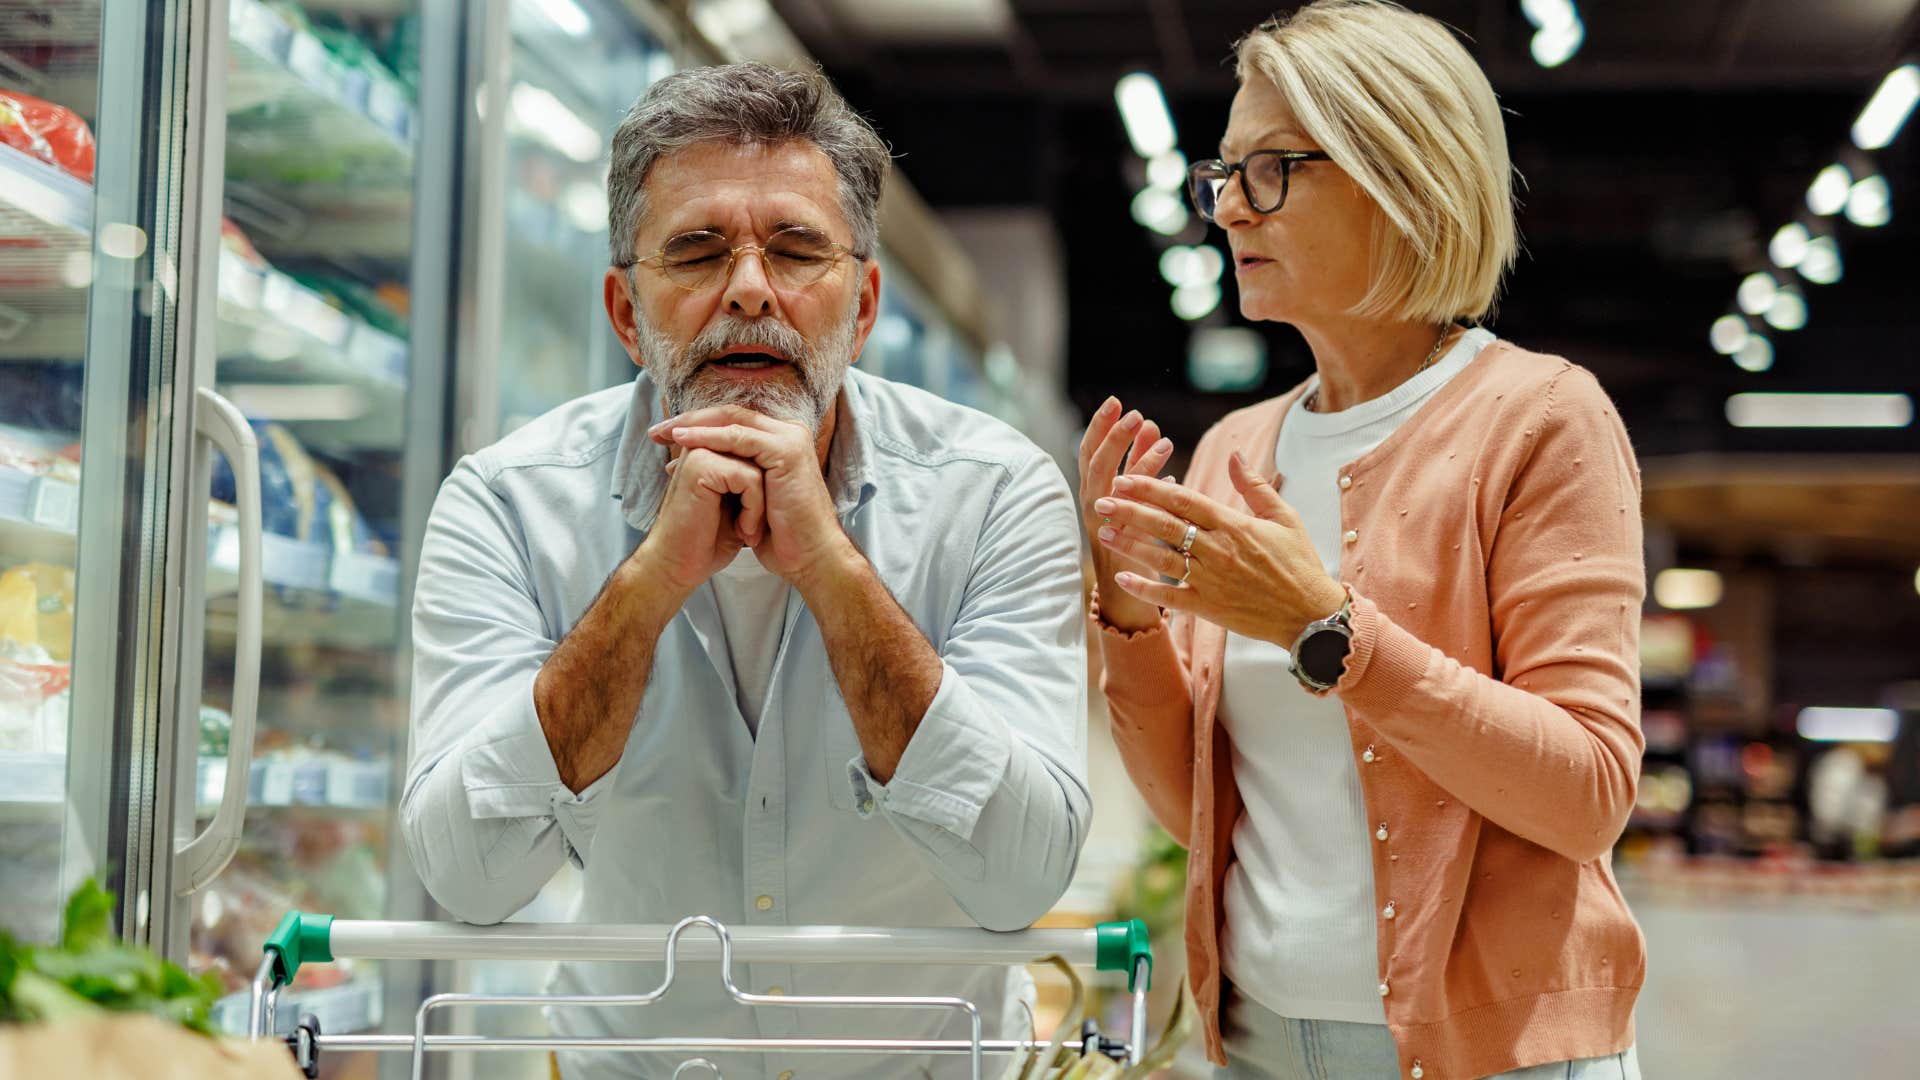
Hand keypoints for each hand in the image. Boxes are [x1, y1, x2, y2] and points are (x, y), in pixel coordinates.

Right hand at [634, 446, 764, 597]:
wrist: (680, 566)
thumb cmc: (708, 540)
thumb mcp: (737, 502)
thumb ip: (750, 475)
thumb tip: (777, 461)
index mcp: (709, 449)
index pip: (756, 450)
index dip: (764, 488)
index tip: (749, 519)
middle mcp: (703, 444)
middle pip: (760, 455)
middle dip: (762, 496)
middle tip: (749, 528)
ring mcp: (700, 452)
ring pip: (758, 467)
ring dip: (759, 506)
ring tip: (745, 529)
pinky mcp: (701, 466)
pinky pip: (750, 479)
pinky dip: (754, 509)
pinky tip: (741, 529)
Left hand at [652, 405, 851, 585]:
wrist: (810, 556)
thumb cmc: (781, 535)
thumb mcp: (748, 497)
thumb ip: (730, 473)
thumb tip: (691, 461)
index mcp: (780, 442)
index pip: (733, 422)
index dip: (698, 424)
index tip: (665, 436)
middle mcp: (788, 434)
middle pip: (731, 414)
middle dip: (690, 420)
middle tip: (657, 431)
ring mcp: (790, 439)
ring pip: (733, 420)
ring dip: (695, 425)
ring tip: (665, 433)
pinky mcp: (786, 450)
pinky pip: (739, 438)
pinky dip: (709, 437)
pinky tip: (684, 441)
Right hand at [1077, 397, 1174, 631]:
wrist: (1130, 597)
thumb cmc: (1134, 543)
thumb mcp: (1134, 499)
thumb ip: (1141, 463)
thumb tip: (1151, 425)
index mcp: (1094, 492)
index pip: (1090, 452)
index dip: (1100, 426)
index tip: (1117, 400)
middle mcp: (1093, 507)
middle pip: (1094, 464)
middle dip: (1111, 436)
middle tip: (1132, 412)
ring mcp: (1105, 528)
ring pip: (1110, 487)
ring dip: (1131, 458)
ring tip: (1156, 433)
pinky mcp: (1121, 545)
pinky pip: (1133, 515)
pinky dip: (1148, 492)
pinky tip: (1170, 471)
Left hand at [1094, 450, 1345, 646]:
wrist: (1311, 615)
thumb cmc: (1299, 564)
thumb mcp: (1284, 518)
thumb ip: (1255, 486)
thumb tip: (1234, 454)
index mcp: (1234, 525)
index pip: (1185, 500)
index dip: (1152, 488)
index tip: (1125, 478)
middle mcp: (1218, 550)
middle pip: (1166, 526)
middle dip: (1130, 511)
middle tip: (1102, 501)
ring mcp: (1212, 580)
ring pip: (1163, 559)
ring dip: (1131, 546)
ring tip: (1104, 534)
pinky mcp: (1209, 607)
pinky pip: (1172, 597)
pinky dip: (1147, 589)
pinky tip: (1123, 579)